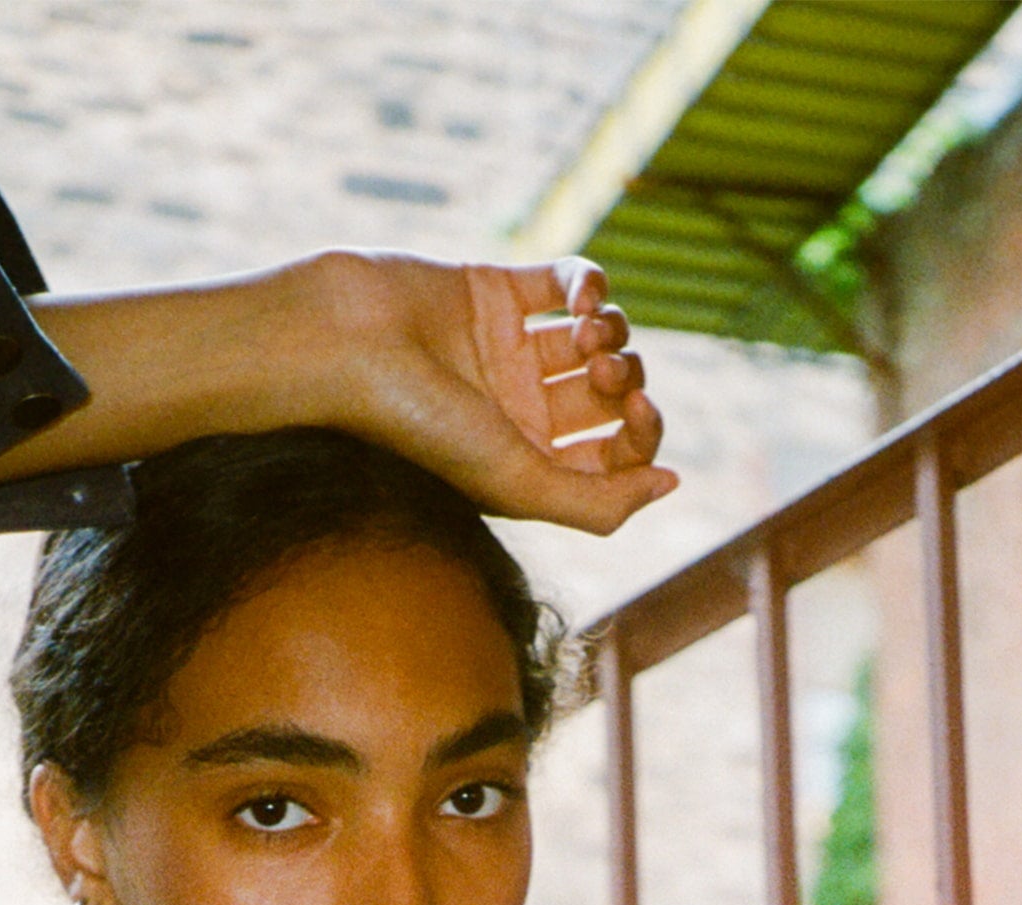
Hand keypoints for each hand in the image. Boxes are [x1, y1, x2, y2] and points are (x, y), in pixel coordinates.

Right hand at [316, 249, 676, 532]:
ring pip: (599, 339)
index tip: (639, 413)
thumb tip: (670, 485)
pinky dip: (591, 283)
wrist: (350, 345)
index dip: (644, 435)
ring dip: (612, 331)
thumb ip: (597, 505)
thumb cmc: (421, 426)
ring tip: (586, 332)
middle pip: (614, 397)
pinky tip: (583, 293)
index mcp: (525, 465)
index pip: (615, 455)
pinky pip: (569, 282)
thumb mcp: (517, 485)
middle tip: (604, 372)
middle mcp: (521, 412)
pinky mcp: (496, 292)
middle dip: (627, 379)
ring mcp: (509, 351)